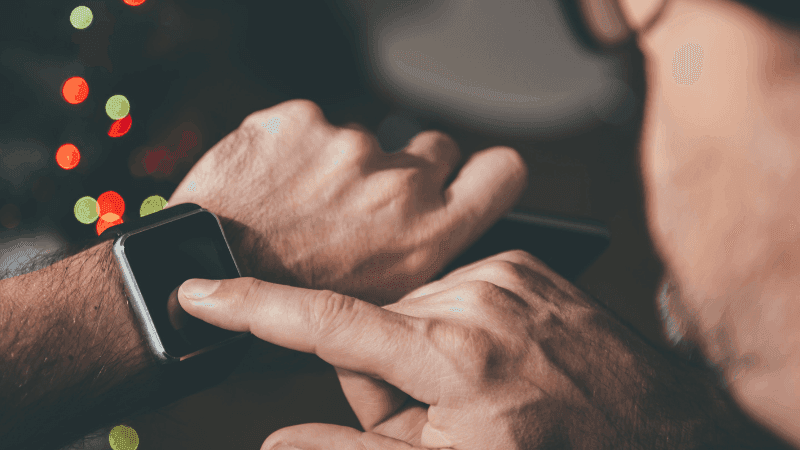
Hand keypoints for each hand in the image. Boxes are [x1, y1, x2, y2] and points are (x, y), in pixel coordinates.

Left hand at [166, 99, 527, 304]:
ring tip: (297, 204)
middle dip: (406, 168)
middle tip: (363, 200)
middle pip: (433, 148)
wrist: (208, 269)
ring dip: (339, 164)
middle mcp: (401, 182)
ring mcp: (350, 144)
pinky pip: (310, 125)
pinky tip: (269, 183)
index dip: (488, 171)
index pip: (502, 173)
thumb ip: (416, 252)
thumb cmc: (290, 298)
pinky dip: (292, 148)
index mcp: (427, 233)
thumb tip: (430, 227)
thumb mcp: (379, 302)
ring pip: (363, 140)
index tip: (467, 175)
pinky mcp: (301, 119)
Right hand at [177, 250, 736, 449]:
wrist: (658, 424)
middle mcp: (473, 296)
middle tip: (423, 414)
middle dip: (379, 378)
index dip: (255, 310)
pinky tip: (492, 360)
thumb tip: (275, 443)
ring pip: (414, 312)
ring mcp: (502, 273)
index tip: (201, 292)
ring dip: (420, 354)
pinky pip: (454, 292)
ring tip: (470, 389)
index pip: (327, 323)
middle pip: (374, 331)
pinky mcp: (522, 264)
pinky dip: (455, 328)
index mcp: (450, 352)